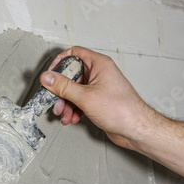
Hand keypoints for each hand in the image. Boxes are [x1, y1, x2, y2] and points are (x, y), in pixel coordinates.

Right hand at [40, 46, 154, 149]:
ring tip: (64, 114)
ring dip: (66, 103)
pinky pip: (80, 101)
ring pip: (74, 91)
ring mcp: (99, 87)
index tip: (50, 74)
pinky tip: (72, 118)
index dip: (60, 62)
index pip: (74, 53)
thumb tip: (47, 77)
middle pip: (71, 76)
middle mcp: (99, 73)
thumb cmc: (122, 110)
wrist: (135, 130)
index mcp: (99, 64)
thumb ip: (63, 87)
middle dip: (61, 91)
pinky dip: (74, 109)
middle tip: (54, 101)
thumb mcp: (85, 96)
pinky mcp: (98, 101)